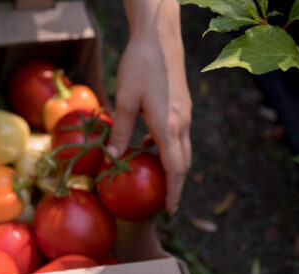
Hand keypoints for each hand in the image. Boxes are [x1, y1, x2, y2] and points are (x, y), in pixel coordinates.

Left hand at [108, 0, 191, 214]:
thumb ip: (121, 131)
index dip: (173, 192)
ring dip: (171, 166)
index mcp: (168, 126)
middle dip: (174, 184)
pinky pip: (178, 135)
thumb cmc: (140, 65)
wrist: (159, 37)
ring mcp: (184, 113)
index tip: (169, 210)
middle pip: (182, 163)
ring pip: (181, 149)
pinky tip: (149, 145)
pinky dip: (167, 148)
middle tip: (162, 200)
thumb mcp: (125, 100)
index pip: (174, 168)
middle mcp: (182, 123)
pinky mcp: (182, 105)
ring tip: (154, 178)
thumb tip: (113, 157)